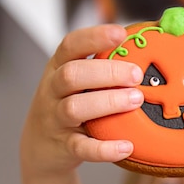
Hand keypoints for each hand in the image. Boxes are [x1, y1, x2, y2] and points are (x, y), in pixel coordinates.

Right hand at [20, 25, 143, 178]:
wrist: (40, 149)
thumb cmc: (66, 108)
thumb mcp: (74, 84)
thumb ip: (99, 69)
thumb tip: (143, 55)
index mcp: (58, 69)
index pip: (71, 45)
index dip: (94, 37)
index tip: (121, 33)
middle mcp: (53, 91)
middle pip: (72, 74)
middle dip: (106, 72)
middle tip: (136, 75)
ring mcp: (55, 120)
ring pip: (74, 107)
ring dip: (107, 102)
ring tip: (135, 100)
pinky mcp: (64, 147)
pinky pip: (82, 148)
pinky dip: (104, 148)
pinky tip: (126, 146)